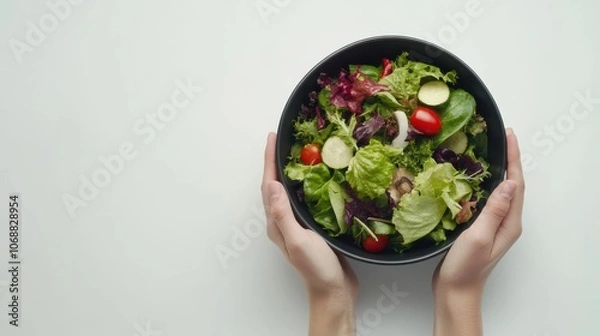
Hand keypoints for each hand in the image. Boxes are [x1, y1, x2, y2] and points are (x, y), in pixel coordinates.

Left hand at [261, 133, 357, 335]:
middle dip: (275, 161)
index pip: (269, 185)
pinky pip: (302, 199)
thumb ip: (284, 214)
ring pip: (288, 191)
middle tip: (281, 140)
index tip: (271, 138)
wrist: (333, 291)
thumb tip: (272, 185)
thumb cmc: (316, 269)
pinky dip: (304, 184)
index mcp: (276, 223)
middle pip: (274, 185)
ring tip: (295, 152)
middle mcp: (282, 222)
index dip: (269, 160)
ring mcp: (295, 225)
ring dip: (288, 171)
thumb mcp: (298, 240)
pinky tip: (314, 179)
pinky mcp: (309, 227)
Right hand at [432, 128, 524, 335]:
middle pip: (511, 184)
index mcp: (510, 222)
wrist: (455, 291)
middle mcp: (506, 222)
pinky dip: (482, 183)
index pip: (516, 183)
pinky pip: (486, 199)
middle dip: (508, 159)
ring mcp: (494, 225)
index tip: (508, 136)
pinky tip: (471, 178)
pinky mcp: (480, 228)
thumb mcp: (480, 237)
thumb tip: (510, 183)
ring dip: (496, 169)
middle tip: (500, 137)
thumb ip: (495, 210)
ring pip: (499, 191)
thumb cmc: (466, 267)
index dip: (513, 158)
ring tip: (488, 150)